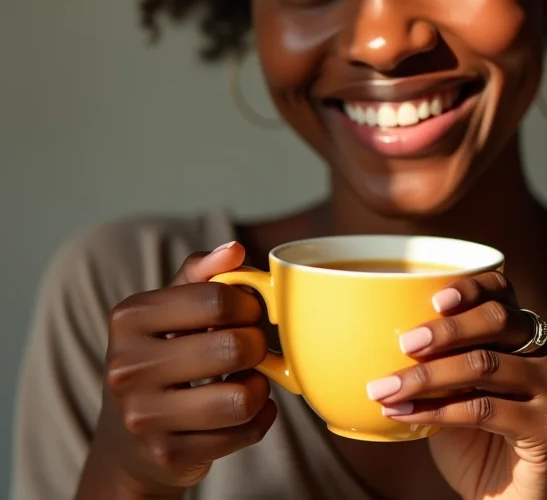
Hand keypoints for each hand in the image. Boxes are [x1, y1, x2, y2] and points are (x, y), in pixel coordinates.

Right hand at [85, 243, 276, 496]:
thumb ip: (202, 272)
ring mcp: (145, 418)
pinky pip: (246, 433)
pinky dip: (259, 418)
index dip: (247, 304)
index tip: (247, 311)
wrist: (129, 437)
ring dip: (260, 387)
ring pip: (243, 398)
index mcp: (129, 318)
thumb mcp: (170, 306)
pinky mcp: (169, 456)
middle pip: (235, 347)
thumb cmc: (162, 353)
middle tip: (250, 346)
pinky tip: (244, 410)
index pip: (216, 299)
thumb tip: (234, 250)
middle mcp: (128, 368)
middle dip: (256, 345)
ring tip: (247, 378)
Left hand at [366, 272, 546, 499]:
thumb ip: (437, 358)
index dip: (471, 287)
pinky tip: (402, 414)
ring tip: (385, 387)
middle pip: (497, 320)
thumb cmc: (471, 436)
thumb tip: (378, 335)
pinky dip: (436, 411)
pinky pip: (484, 410)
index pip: (502, 290)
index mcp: (520, 330)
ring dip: (428, 375)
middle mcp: (543, 350)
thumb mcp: (451, 388)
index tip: (433, 299)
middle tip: (404, 343)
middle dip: (446, 329)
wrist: (506, 498)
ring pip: (484, 364)